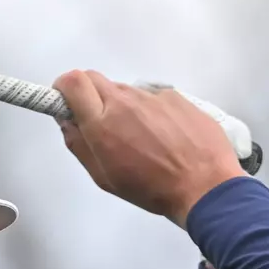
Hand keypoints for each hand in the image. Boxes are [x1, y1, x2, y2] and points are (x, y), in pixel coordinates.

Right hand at [52, 70, 243, 227]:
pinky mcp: (176, 97)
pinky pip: (152, 97)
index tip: (65, 101)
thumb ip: (79, 144)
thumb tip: (67, 120)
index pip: (73, 82)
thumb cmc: (151, 189)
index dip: (63, 88)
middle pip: (95, 79)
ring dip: (121, 106)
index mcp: (102, 123)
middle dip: (88, 94)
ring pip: (125, 91)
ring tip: (140, 137)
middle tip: (98, 121)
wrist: (205, 186)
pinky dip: (150, 111)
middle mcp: (125, 101)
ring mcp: (153, 96)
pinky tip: (164, 135)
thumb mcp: (104, 177)